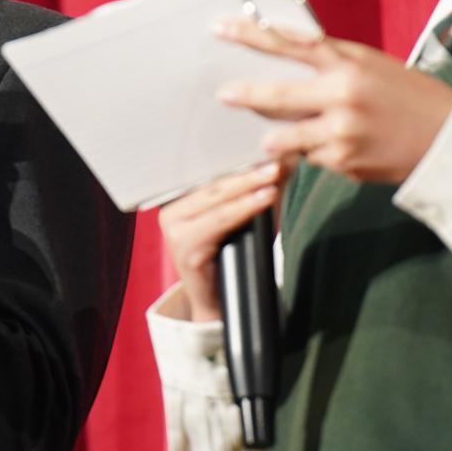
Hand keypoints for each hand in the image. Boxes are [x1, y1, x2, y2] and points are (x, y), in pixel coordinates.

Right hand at [157, 160, 285, 321]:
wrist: (219, 302)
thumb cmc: (231, 256)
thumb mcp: (240, 218)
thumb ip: (253, 192)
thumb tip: (282, 163)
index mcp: (177, 201)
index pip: (210, 175)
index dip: (237, 162)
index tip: (264, 148)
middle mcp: (169, 212)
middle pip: (213, 185)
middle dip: (247, 172)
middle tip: (274, 161)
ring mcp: (173, 230)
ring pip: (216, 200)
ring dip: (248, 186)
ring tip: (273, 176)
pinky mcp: (185, 248)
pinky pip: (220, 221)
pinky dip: (245, 208)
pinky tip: (264, 199)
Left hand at [212, 17, 451, 184]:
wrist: (449, 140)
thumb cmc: (409, 95)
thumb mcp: (372, 64)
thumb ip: (331, 59)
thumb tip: (285, 51)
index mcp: (349, 64)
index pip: (290, 44)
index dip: (251, 35)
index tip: (221, 28)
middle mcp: (342, 97)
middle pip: (277, 97)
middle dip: (246, 96)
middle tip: (224, 95)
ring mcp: (342, 134)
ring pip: (286, 137)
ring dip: (275, 139)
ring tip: (269, 139)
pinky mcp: (344, 163)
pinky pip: (312, 158)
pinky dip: (312, 153)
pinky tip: (332, 150)